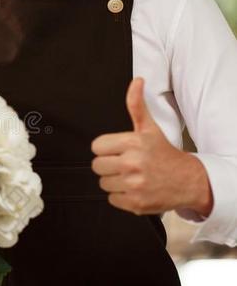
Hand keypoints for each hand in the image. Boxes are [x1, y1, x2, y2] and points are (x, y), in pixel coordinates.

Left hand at [91, 78, 212, 215]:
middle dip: (109, 165)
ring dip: (114, 181)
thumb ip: (136, 105)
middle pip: (97, 165)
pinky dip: (121, 196)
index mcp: (132, 143)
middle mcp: (132, 164)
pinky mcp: (135, 203)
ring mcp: (134, 185)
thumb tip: (136, 82)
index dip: (106, 149)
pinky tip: (134, 188)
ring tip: (132, 176)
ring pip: (103, 183)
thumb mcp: (149, 128)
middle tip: (125, 164)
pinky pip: (112, 199)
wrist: (188, 180)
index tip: (118, 150)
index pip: (96, 147)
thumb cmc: (164, 154)